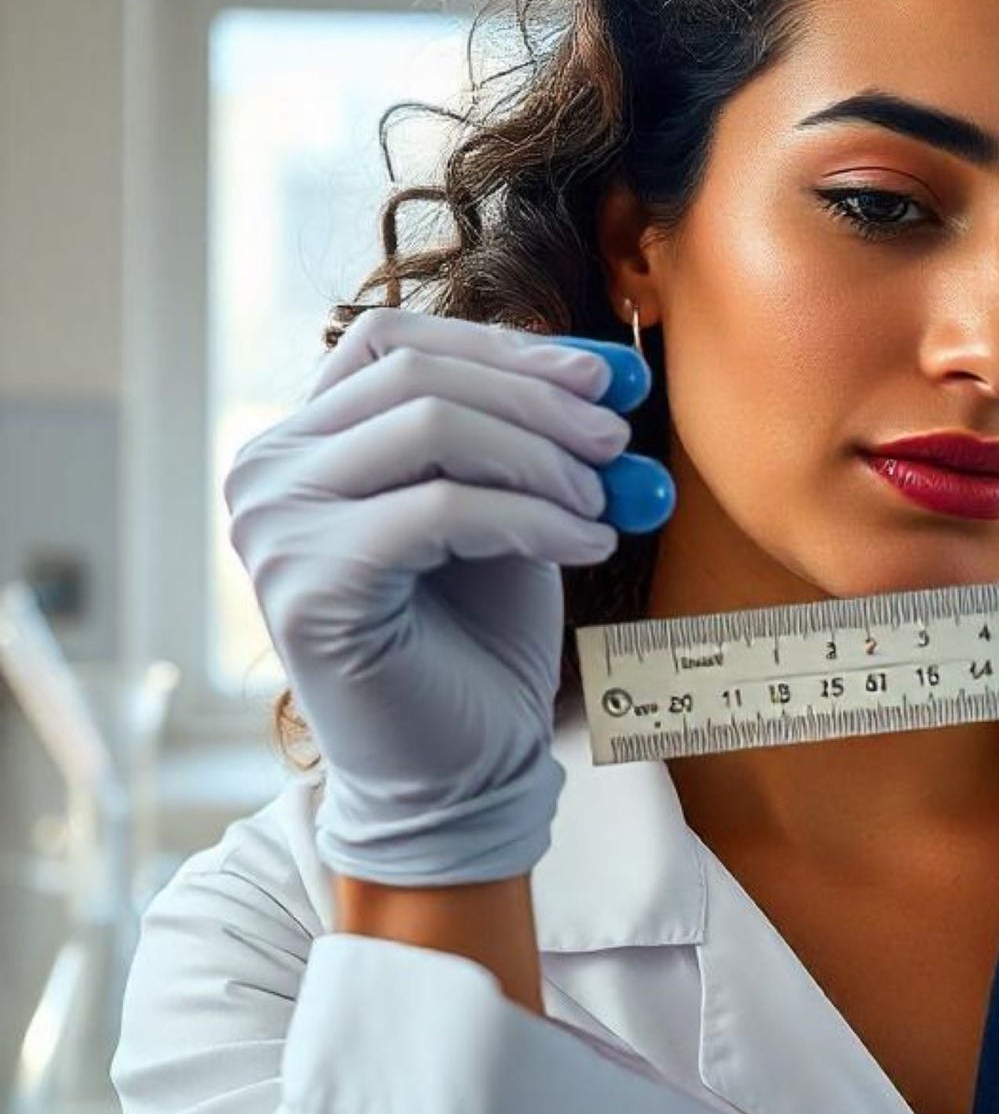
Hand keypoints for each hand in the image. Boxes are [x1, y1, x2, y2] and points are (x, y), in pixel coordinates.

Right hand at [224, 310, 673, 887]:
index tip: (602, 376)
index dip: (502, 347)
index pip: (392, 341)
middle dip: (538, 397)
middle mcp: (266, 472)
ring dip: (541, 457)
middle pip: (416, 374)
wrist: (459, 773)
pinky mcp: (310, 584)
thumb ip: (528, 431)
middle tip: (617, 438)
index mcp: (302, 442)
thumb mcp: (507, 505)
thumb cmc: (479, 638)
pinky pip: (442, 509)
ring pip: (431, 427)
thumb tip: (607, 364)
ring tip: (602, 506)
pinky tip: (589, 546)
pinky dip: (533, 517)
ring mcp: (274, 527)